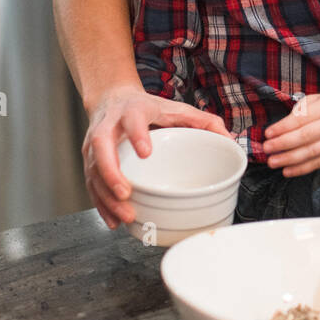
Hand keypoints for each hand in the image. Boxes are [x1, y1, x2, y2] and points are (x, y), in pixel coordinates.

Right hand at [83, 86, 230, 228]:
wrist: (112, 98)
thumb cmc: (147, 108)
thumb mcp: (176, 108)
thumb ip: (204, 121)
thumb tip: (230, 140)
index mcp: (133, 111)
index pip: (132, 119)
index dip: (137, 134)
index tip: (146, 151)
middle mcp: (109, 126)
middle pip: (102, 146)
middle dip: (111, 172)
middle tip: (126, 193)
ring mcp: (94, 144)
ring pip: (93, 170)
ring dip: (106, 195)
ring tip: (124, 214)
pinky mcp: (89, 160)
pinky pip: (90, 184)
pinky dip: (101, 204)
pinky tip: (113, 220)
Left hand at [262, 94, 319, 176]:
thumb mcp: (316, 100)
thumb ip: (299, 110)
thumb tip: (279, 129)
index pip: (301, 119)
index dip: (282, 127)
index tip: (267, 134)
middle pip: (304, 137)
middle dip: (282, 144)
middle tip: (266, 148)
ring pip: (310, 153)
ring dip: (289, 159)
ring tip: (272, 162)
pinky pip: (317, 164)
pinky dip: (300, 169)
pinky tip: (286, 171)